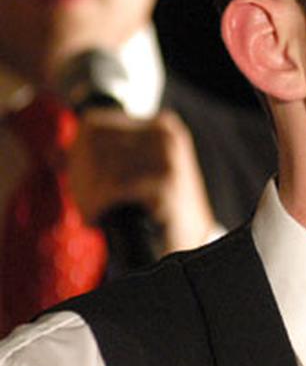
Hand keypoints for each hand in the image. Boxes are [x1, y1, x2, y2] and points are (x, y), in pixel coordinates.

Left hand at [68, 109, 215, 257]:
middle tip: (87, 203)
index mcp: (159, 125)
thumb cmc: (155, 209)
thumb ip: (96, 158)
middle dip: (82, 176)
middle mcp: (166, 134)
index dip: (76, 153)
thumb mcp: (130, 174)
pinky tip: (101, 219)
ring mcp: (169, 156)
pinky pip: (115, 187)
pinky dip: (99, 206)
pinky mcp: (167, 182)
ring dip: (89, 194)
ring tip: (94, 213)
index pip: (94, 124)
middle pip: (95, 143)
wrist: (190, 241)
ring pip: (103, 165)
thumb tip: (56, 156)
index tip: (79, 180)